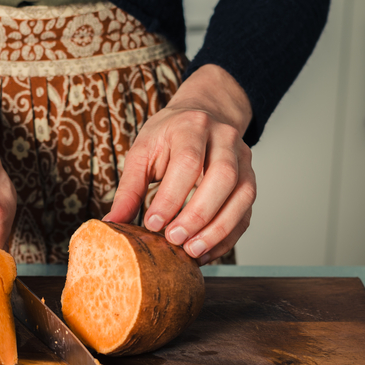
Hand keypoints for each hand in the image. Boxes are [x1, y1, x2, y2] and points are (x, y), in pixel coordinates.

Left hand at [104, 64, 254, 263]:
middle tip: (174, 239)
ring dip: (219, 228)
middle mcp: (225, 139)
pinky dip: (229, 236)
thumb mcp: (143, 151)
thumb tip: (113, 223)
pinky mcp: (251, 179)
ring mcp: (244, 159)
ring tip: (192, 251)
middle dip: (198, 214)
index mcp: (192, 126)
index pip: (188, 161)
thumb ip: (129, 187)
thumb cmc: (168, 136)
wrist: (204, 113)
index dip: (171, 197)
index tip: (153, 224)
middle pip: (222, 177)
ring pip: (243, 195)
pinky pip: (246, 211)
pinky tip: (207, 251)